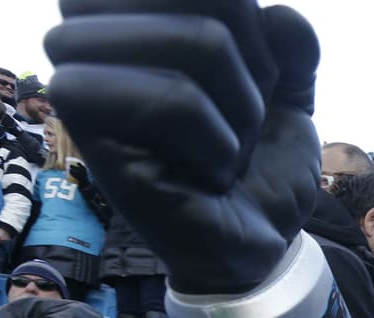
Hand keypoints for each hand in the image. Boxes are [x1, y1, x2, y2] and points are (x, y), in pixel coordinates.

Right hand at [45, 0, 321, 295]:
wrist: (259, 238)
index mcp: (130, 12)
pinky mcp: (90, 137)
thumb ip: (287, 41)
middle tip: (240, 119)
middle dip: (255, 64)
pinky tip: (208, 176)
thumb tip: (277, 18)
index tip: (253, 77)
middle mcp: (93, 35)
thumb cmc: (259, 158)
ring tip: (226, 149)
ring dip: (244, 109)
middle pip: (213, 3)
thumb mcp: (290, 88)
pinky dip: (219, 144)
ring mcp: (83, 83)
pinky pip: (177, 101)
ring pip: (200, 43)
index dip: (249, 21)